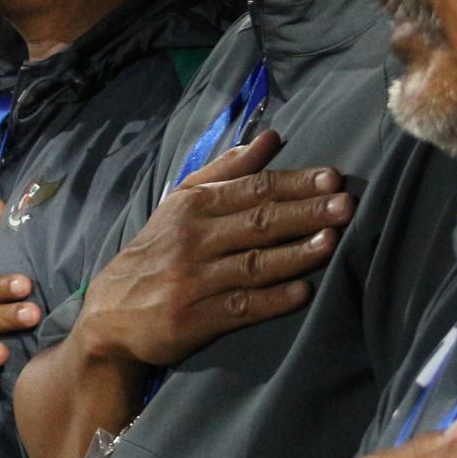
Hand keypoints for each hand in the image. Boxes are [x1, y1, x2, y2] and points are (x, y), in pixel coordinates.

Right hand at [73, 131, 351, 371]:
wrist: (110, 315)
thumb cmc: (155, 252)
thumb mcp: (181, 203)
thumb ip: (227, 170)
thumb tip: (272, 138)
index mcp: (192, 206)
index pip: (252, 188)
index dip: (294, 182)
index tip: (332, 177)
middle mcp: (193, 240)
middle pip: (258, 222)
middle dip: (305, 212)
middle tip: (346, 205)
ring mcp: (195, 281)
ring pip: (254, 263)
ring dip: (295, 253)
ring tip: (332, 241)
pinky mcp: (196, 319)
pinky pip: (242, 307)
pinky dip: (273, 300)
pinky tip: (303, 292)